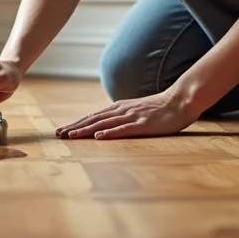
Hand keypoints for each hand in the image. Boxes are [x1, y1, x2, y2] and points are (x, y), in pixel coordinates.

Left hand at [55, 89, 197, 139]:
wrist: (180, 100)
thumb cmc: (161, 108)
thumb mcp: (137, 110)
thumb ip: (123, 116)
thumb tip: (109, 124)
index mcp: (119, 107)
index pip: (93, 116)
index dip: (77, 123)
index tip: (63, 130)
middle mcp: (122, 110)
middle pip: (93, 119)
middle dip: (75, 127)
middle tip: (58, 135)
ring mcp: (132, 116)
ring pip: (104, 123)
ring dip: (86, 130)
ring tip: (71, 136)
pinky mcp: (143, 124)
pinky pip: (123, 129)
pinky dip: (109, 133)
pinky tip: (98, 137)